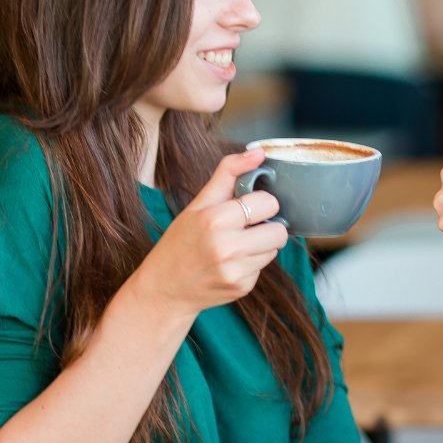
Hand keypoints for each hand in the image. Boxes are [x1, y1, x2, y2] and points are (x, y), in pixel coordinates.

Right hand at [137, 149, 289, 318]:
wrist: (163, 289)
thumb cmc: (180, 242)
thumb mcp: (198, 204)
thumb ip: (228, 174)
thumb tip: (258, 152)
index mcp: (215, 219)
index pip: (268, 204)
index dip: (262, 203)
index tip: (248, 207)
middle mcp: (227, 247)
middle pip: (279, 230)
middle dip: (266, 226)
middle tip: (245, 228)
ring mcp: (235, 270)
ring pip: (274, 249)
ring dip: (261, 246)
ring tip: (235, 246)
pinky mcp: (242, 287)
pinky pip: (263, 267)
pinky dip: (251, 264)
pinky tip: (230, 264)